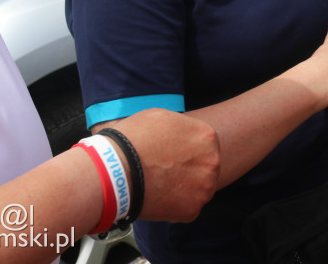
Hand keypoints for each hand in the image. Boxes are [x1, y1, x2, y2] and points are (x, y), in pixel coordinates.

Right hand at [110, 108, 219, 222]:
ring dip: (184, 188)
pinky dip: (174, 205)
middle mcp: (212, 163)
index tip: (174, 155)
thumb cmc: (134, 140)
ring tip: (160, 185)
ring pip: (198, 189)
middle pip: (205, 167)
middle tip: (167, 172)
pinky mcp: (192, 210)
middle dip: (190, 169)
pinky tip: (158, 197)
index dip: (188, 150)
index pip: (205, 145)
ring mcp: (204, 188)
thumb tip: (182, 133)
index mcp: (207, 137)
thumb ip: (181, 126)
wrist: (115, 171)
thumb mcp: (162, 116)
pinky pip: (187, 208)